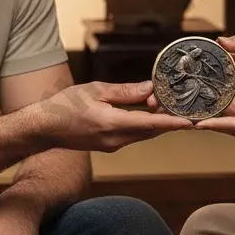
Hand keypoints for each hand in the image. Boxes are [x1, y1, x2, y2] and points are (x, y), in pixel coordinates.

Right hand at [17, 80, 193, 152]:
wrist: (43, 129)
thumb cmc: (64, 105)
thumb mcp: (96, 90)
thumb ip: (125, 91)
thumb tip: (150, 88)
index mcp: (111, 124)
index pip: (150, 125)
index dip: (172, 123)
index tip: (191, 122)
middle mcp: (115, 139)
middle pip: (151, 131)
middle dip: (170, 120)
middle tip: (188, 107)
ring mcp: (112, 145)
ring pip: (143, 134)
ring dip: (158, 122)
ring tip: (171, 106)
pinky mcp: (109, 145)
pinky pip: (134, 135)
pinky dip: (145, 125)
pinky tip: (150, 112)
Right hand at [147, 35, 234, 117]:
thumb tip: (221, 39)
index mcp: (224, 67)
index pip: (196, 68)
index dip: (178, 71)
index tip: (161, 73)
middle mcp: (220, 85)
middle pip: (191, 89)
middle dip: (171, 95)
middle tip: (151, 99)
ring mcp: (225, 101)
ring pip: (197, 105)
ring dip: (180, 110)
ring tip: (161, 113)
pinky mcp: (233, 116)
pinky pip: (214, 119)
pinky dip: (201, 121)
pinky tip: (187, 123)